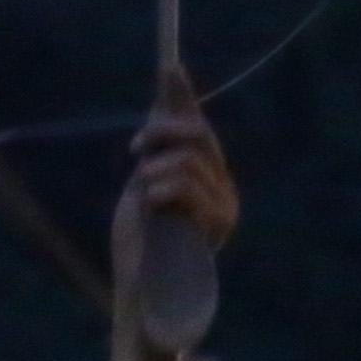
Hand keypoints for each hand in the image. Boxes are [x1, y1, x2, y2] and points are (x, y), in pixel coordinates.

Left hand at [111, 87, 235, 303]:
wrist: (142, 293)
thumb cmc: (140, 248)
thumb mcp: (144, 186)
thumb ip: (156, 150)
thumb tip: (160, 104)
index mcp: (206, 183)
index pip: (198, 130)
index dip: (182, 99)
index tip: (168, 67)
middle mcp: (222, 193)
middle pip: (199, 136)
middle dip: (163, 131)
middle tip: (137, 148)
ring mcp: (223, 209)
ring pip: (189, 159)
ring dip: (156, 170)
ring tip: (145, 196)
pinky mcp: (217, 224)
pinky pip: (187, 184)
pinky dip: (162, 187)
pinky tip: (152, 205)